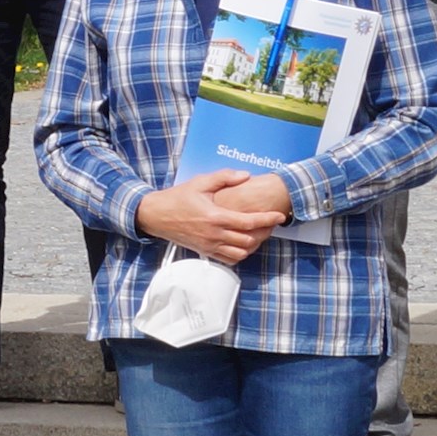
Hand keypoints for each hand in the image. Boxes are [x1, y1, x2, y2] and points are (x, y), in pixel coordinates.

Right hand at [136, 170, 293, 264]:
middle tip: (271, 223)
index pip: (249, 222)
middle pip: (249, 240)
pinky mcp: (205, 252)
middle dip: (265, 232)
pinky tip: (243, 244)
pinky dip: (241, 254)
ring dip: (254, 245)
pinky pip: (229, 259)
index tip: (279, 216)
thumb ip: (224, 177)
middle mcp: (214, 234)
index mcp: (216, 217)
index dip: (268, 219)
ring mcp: (210, 246)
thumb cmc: (178, 197)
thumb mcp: (201, 182)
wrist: (157, 215)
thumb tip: (246, 175)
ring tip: (259, 234)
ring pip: (241, 253)